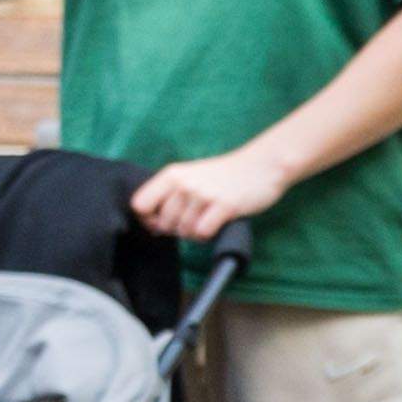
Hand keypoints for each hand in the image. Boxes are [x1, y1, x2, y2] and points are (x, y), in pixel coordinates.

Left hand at [131, 143, 295, 242]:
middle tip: (193, 221)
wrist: (261, 166)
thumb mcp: (190, 176)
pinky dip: (208, 235)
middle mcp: (184, 183)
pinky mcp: (224, 206)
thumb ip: (169, 195)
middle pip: (163, 223)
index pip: (139, 204)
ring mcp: (203, 194)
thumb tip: (154, 227)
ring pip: (184, 231)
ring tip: (207, 220)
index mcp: (171, 175)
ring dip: (195, 234)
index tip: (161, 223)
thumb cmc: (224, 176)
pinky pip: (202, 233)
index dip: (148, 219)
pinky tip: (216, 225)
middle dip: (176, 229)